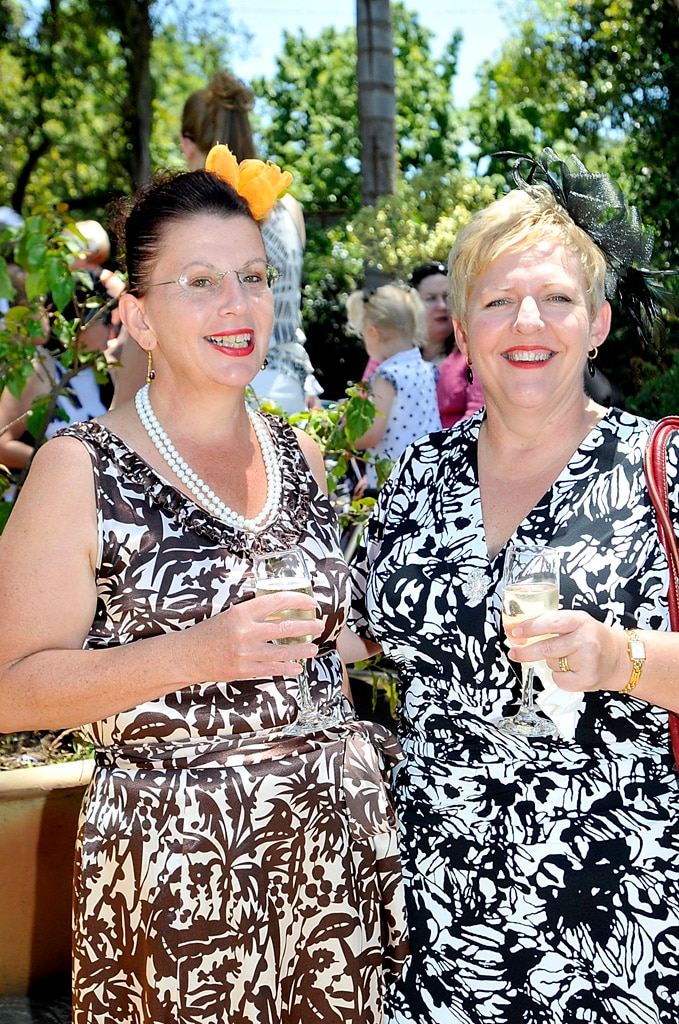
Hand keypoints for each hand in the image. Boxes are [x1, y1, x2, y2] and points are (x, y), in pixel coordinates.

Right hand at [178, 591, 322, 683]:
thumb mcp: (231, 615)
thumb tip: (282, 610)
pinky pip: (272, 669)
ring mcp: (245, 653)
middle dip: (307, 626)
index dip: (298, 601)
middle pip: (286, 627)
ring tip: (313, 647)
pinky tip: (298, 667)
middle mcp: (245, 632)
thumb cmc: (209, 633)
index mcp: (241, 613)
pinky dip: (288, 668)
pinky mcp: (243, 671)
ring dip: (302, 650)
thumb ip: (254, 613)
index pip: (277, 601)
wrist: (187, 655)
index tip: (311, 603)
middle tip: (319, 625)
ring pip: (283, 651)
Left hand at [506, 610, 626, 692]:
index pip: (551, 623)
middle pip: (547, 647)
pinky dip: (559, 675)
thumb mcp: (576, 622)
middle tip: (514, 652)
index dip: (531, 628)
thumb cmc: (593, 637)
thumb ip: (552, 623)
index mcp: (580, 621)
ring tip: (568, 657)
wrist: (619, 657)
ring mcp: (587, 661)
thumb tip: (520, 629)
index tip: (516, 632)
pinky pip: (558, 679)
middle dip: (527, 651)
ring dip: (551, 661)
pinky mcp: (586, 680)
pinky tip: (572, 669)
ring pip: (552, 663)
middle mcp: (586, 640)